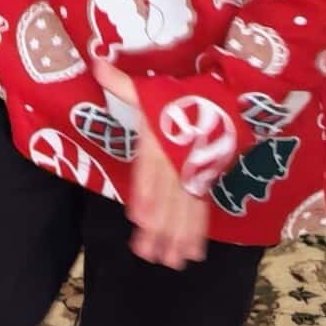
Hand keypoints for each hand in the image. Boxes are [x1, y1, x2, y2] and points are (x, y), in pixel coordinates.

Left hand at [95, 63, 211, 267]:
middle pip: (169, 199)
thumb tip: (97, 63)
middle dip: (161, 228)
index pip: (152, 172)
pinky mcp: (204, 181)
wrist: (228, 95)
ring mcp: (193, 174)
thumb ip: (122, 83)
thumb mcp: (151, 89)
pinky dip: (197, 232)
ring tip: (170, 262)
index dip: (147, 194)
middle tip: (148, 255)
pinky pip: (201, 210)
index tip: (141, 218)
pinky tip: (191, 254)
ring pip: (185, 210)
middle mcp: (178, 163)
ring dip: (178, 237)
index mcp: (161, 142)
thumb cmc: (183, 94)